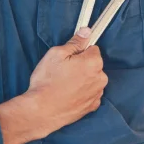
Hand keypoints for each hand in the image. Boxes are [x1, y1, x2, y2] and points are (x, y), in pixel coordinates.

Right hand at [0, 28, 107, 143]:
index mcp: (94, 62)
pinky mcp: (92, 106)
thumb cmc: (47, 82)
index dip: (80, 51)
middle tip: (64, 72)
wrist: (42, 111)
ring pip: (92, 80)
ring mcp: (98, 94)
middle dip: (82, 66)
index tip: (70, 57)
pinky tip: (69, 95)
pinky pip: (90, 94)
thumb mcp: (56, 54)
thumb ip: (75, 42)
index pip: (93, 49)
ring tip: (64, 85)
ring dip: (83, 80)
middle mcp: (101, 78)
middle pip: (94, 65)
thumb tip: (86, 32)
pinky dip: (82, 93)